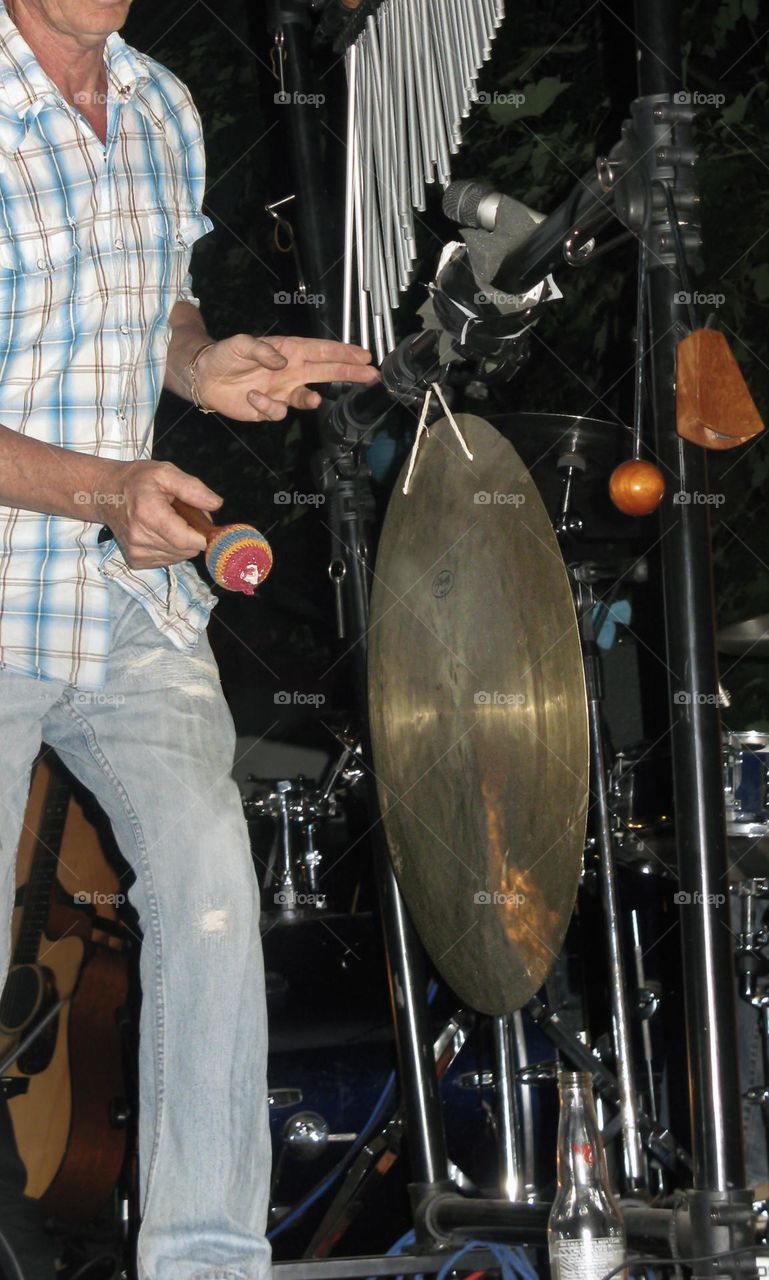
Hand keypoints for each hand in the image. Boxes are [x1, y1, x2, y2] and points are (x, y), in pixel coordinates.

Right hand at [105, 461, 221, 568]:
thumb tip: (216, 504)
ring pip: (178, 557)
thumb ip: (193, 488)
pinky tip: (161, 533)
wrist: (106, 494)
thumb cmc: (138, 481)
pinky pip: (167, 560)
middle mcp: (140, 537)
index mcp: (149, 514)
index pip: (186, 540)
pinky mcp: (136, 561)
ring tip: (170, 522)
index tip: (203, 523)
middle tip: (183, 516)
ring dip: (182, 543)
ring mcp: (136, 552)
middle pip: (185, 550)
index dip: (202, 535)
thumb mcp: (166, 473)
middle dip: (193, 536)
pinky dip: (170, 549)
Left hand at [194, 334, 378, 421]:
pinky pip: (279, 412)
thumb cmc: (223, 355)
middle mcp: (291, 371)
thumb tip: (282, 361)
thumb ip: (261, 350)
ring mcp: (282, 391)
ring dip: (312, 400)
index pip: (321, 351)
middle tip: (372, 375)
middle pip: (326, 372)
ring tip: (311, 399)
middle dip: (350, 373)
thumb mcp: (239, 343)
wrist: (203, 378)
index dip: (343, 353)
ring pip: (308, 398)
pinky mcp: (270, 409)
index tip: (364, 356)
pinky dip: (268, 406)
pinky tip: (252, 396)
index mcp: (288, 351)